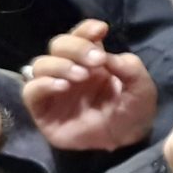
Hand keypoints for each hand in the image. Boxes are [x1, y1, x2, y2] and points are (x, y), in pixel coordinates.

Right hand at [23, 20, 157, 150]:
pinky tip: (63, 87)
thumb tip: (108, 55)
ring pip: (40, 64)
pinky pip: (31, 92)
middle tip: (97, 60)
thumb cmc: (133, 112)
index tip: (101, 30)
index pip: (79, 35)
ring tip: (82, 76)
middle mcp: (69, 70)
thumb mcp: (141, 88)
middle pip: (57, 45)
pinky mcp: (42, 110)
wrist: (127, 144)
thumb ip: (129, 67)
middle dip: (76, 47)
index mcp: (90, 59)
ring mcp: (53, 89)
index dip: (85, 29)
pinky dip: (43, 84)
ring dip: (60, 65)